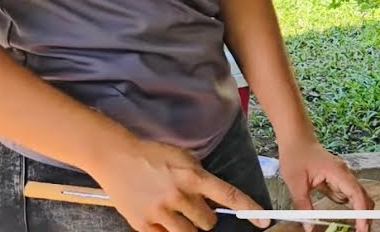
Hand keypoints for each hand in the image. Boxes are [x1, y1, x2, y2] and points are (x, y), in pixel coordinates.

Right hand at [89, 138, 267, 231]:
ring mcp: (160, 212)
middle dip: (204, 217)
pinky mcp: (143, 224)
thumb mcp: (183, 158)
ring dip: (188, 226)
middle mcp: (179, 195)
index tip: (263, 222)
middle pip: (208, 222)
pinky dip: (167, 230)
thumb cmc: (152, 155)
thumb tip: (217, 198)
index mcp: (193, 176)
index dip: (249, 210)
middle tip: (192, 206)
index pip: (229, 196)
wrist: (116, 157)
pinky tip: (161, 216)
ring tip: (177, 212)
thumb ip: (201, 178)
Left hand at [279, 142, 373, 231]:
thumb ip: (303, 206)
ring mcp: (342, 177)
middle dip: (365, 215)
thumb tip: (309, 227)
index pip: (356, 195)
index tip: (362, 228)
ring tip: (355, 229)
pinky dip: (349, 208)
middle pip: (363, 197)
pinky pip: (347, 196)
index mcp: (338, 172)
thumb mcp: (295, 183)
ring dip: (358, 213)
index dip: (362, 213)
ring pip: (357, 197)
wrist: (296, 138)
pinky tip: (345, 219)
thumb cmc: (296, 155)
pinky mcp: (337, 180)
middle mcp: (344, 174)